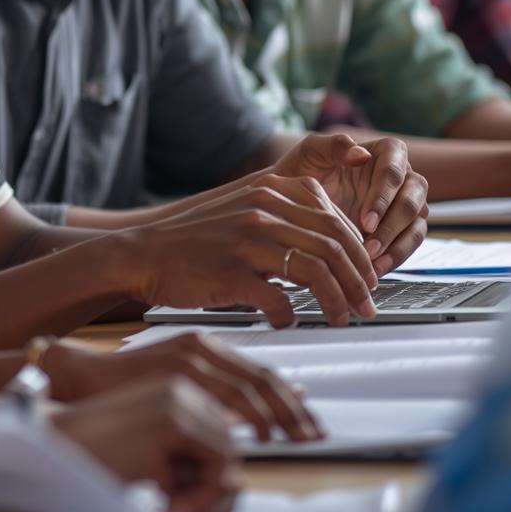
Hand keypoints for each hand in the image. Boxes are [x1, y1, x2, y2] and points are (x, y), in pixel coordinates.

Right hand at [43, 333, 320, 442]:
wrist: (80, 377)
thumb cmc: (120, 386)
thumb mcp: (170, 381)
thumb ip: (204, 388)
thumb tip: (238, 412)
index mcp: (200, 343)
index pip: (255, 369)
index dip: (286, 395)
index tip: (306, 415)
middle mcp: (200, 346)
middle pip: (262, 376)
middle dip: (293, 408)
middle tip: (314, 431)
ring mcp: (191, 359)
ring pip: (254, 387)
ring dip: (282, 416)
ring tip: (299, 437)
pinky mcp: (181, 375)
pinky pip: (230, 398)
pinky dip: (256, 418)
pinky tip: (266, 435)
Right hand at [51, 376, 240, 511]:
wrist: (56, 444)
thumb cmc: (96, 451)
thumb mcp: (151, 452)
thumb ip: (186, 457)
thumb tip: (233, 482)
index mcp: (174, 390)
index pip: (219, 432)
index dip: (212, 472)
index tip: (191, 502)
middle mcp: (181, 388)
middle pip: (228, 444)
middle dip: (214, 486)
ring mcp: (178, 403)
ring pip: (228, 457)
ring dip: (207, 495)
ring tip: (176, 510)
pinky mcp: (172, 424)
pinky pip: (216, 467)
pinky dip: (200, 496)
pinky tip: (169, 507)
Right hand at [122, 175, 378, 326]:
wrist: (143, 253)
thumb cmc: (195, 239)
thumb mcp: (242, 207)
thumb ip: (285, 212)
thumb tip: (335, 239)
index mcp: (269, 190)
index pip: (336, 218)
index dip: (359, 252)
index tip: (367, 275)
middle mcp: (261, 210)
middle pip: (334, 246)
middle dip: (360, 281)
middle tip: (366, 304)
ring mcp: (246, 241)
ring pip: (317, 273)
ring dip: (338, 302)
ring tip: (341, 318)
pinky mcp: (231, 274)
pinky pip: (280, 301)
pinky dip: (292, 317)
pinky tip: (287, 321)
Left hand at [267, 133, 428, 274]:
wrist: (291, 198)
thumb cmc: (301, 169)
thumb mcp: (311, 153)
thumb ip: (334, 146)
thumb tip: (361, 154)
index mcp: (387, 152)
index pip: (394, 172)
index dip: (383, 197)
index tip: (365, 220)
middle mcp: (403, 177)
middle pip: (413, 200)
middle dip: (392, 225)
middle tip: (369, 246)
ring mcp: (404, 203)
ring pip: (416, 224)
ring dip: (397, 246)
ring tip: (371, 263)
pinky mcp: (401, 227)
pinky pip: (410, 243)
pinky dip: (396, 257)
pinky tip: (375, 269)